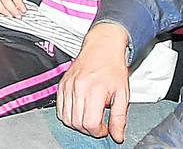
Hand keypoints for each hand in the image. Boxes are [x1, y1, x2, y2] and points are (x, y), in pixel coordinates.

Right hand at [56, 22, 132, 139]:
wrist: (102, 47)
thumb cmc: (113, 67)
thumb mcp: (123, 94)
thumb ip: (119, 117)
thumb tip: (117, 136)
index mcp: (95, 90)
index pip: (90, 123)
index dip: (98, 131)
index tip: (104, 128)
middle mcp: (78, 88)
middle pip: (77, 123)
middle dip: (89, 128)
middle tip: (98, 122)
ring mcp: (68, 86)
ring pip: (66, 118)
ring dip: (78, 123)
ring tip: (89, 116)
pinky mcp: (62, 84)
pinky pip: (59, 108)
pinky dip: (68, 114)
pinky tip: (79, 110)